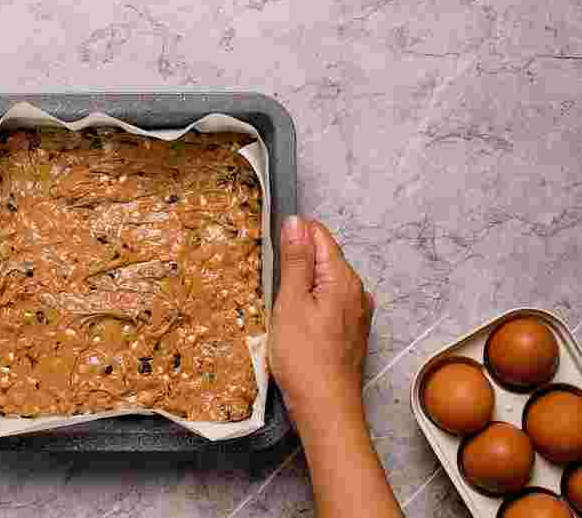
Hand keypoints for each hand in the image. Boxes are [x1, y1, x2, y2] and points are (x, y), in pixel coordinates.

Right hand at [268, 216, 374, 420]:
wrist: (325, 407)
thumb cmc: (304, 358)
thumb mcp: (290, 302)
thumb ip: (295, 260)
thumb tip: (296, 223)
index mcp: (343, 278)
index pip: (319, 236)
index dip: (293, 238)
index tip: (272, 254)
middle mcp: (357, 291)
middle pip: (324, 258)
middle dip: (297, 263)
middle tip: (271, 284)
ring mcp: (357, 313)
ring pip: (325, 282)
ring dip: (303, 285)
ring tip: (280, 305)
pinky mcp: (351, 331)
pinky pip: (329, 304)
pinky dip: (311, 304)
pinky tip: (295, 323)